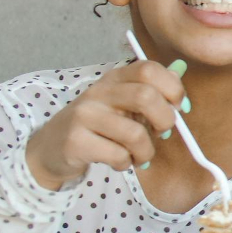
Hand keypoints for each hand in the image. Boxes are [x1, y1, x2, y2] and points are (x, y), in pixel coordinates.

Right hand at [23, 61, 185, 189]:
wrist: (50, 149)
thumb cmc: (97, 127)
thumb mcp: (122, 105)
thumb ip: (152, 94)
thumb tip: (181, 85)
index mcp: (114, 78)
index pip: (149, 69)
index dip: (173, 88)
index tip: (178, 108)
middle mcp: (98, 92)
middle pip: (146, 97)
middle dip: (165, 121)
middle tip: (162, 134)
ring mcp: (83, 116)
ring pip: (134, 133)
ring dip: (146, 151)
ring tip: (139, 156)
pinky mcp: (75, 141)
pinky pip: (117, 155)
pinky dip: (126, 163)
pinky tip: (119, 162)